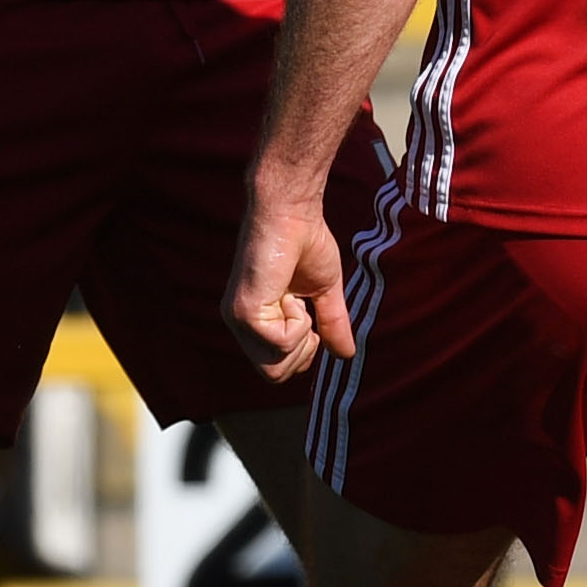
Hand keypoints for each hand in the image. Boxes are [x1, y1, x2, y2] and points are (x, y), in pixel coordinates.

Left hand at [220, 186, 355, 382]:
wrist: (292, 211)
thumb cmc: (306, 241)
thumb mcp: (324, 291)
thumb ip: (332, 323)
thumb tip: (347, 355)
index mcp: (256, 321)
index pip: (276, 367)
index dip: (303, 349)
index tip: (308, 313)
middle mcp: (242, 324)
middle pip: (274, 374)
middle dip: (303, 350)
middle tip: (304, 311)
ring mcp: (239, 320)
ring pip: (275, 366)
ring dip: (300, 335)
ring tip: (295, 299)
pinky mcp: (244, 313)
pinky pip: (281, 343)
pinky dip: (298, 323)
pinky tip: (290, 294)